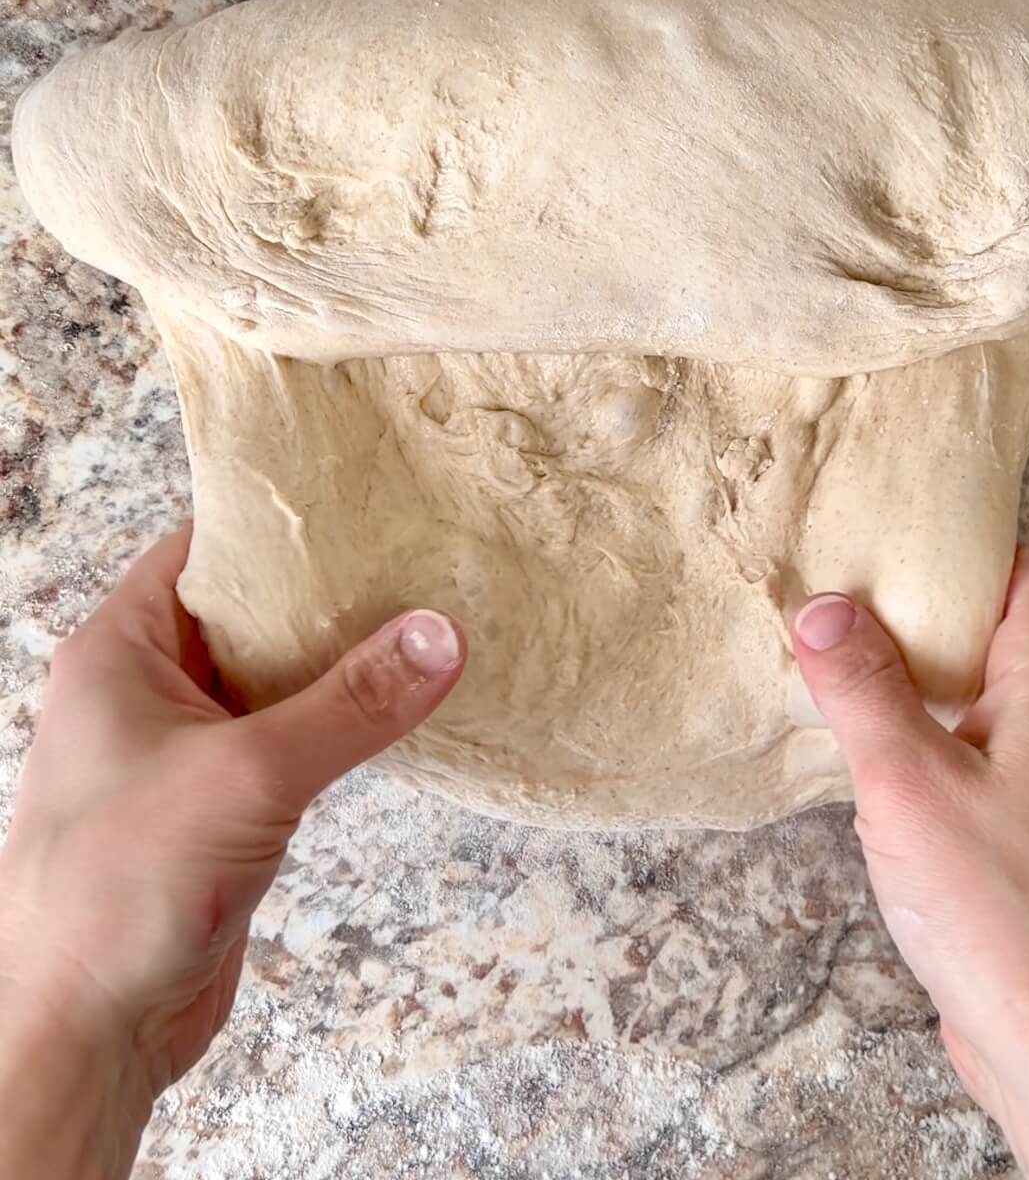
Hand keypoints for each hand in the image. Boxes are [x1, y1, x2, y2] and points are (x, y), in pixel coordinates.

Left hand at [0, 526, 464, 1179]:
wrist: (84, 1033)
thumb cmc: (117, 891)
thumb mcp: (247, 774)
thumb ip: (349, 704)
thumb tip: (438, 636)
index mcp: (117, 652)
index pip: (202, 551)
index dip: (275, 522)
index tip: (360, 501)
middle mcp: (144, 692)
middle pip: (246, 614)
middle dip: (325, 595)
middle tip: (414, 559)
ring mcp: (180, 752)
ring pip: (271, 682)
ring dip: (336, 665)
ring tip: (422, 624)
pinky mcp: (215, 809)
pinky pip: (284, 742)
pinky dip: (334, 725)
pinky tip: (395, 710)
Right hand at [790, 546, 1028, 1179]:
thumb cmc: (1005, 912)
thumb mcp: (907, 783)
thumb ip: (862, 689)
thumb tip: (824, 609)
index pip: (1022, 569)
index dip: (954, 545)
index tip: (876, 537)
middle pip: (996, 626)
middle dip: (916, 611)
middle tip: (832, 598)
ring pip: (982, 693)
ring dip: (915, 680)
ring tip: (834, 668)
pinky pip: (978, 750)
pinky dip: (927, 736)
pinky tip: (868, 755)